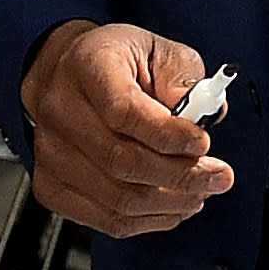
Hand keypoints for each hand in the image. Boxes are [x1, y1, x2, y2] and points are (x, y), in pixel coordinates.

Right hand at [20, 20, 235, 235]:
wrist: (64, 71)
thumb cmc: (112, 59)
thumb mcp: (156, 48)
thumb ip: (183, 77)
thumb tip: (205, 115)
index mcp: (88, 66)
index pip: (124, 112)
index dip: (169, 136)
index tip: (202, 142)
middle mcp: (61, 110)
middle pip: (121, 161)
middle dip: (181, 176)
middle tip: (217, 176)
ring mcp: (50, 152)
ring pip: (117, 199)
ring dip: (170, 203)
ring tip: (199, 191)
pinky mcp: (52, 184)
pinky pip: (106, 219)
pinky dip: (148, 221)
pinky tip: (172, 206)